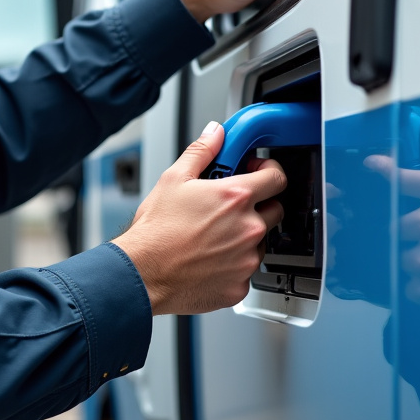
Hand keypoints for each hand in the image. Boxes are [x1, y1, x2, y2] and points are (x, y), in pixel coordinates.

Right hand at [112, 122, 286, 315]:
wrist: (142, 273)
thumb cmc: (155, 230)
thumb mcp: (173, 179)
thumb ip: (202, 151)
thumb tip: (215, 133)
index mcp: (235, 197)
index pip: (277, 177)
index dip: (269, 171)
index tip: (259, 172)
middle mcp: (248, 228)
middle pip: (276, 210)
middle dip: (259, 204)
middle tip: (233, 206)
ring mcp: (246, 259)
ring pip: (261, 241)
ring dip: (246, 235)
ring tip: (215, 234)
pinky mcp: (240, 285)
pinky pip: (247, 270)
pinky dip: (235, 263)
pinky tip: (211, 257)